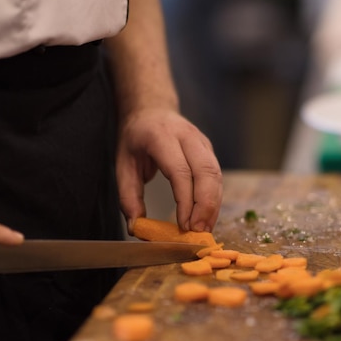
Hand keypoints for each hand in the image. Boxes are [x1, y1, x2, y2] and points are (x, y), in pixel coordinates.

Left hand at [116, 107, 222, 233]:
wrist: (151, 109)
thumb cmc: (136, 138)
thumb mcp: (122, 165)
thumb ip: (128, 197)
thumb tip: (136, 227)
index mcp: (161, 136)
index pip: (180, 170)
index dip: (185, 200)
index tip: (183, 225)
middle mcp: (186, 136)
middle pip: (206, 171)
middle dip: (206, 205)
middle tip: (198, 231)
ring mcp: (201, 142)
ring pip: (216, 174)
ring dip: (214, 204)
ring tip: (204, 229)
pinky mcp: (209, 150)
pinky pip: (217, 176)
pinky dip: (215, 199)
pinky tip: (207, 217)